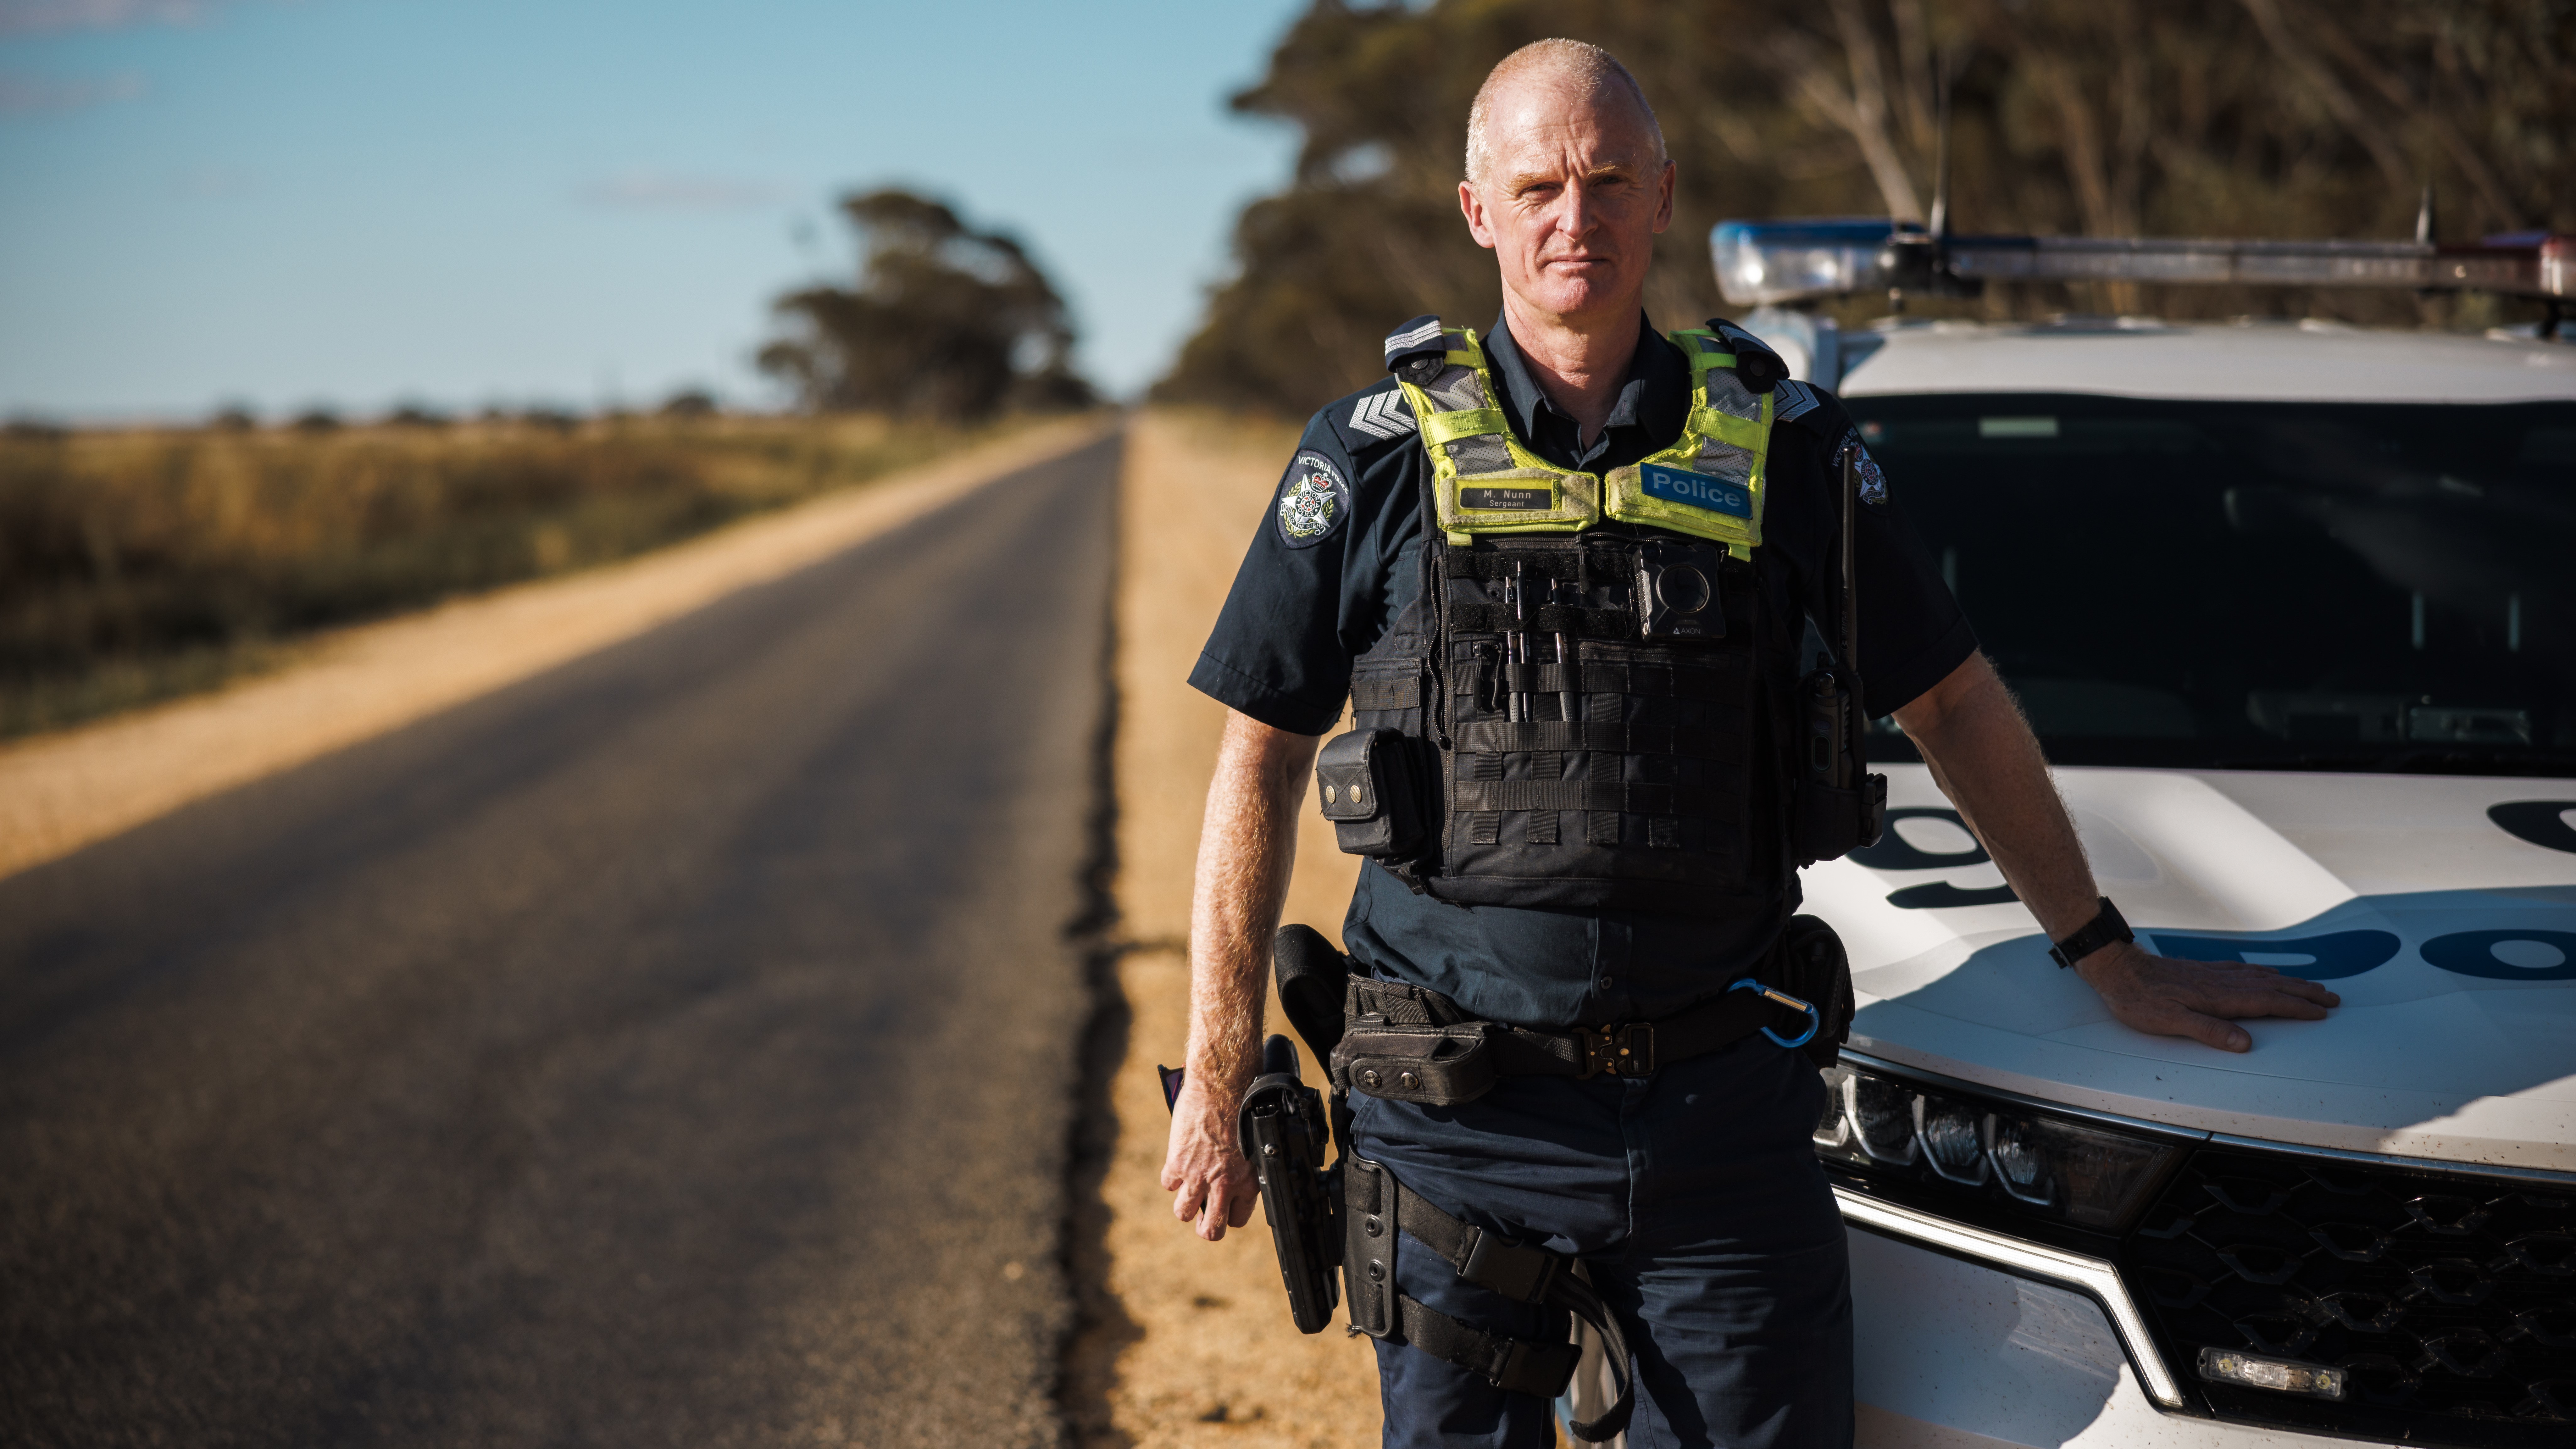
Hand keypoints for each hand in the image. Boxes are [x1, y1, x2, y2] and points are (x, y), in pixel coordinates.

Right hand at [1158, 1072, 1258, 1241]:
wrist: (1222, 1084)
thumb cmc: (1243, 1107)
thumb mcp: (1252, 1144)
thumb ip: (1242, 1167)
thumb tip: (1234, 1178)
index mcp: (1249, 1180)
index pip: (1238, 1219)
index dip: (1229, 1213)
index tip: (1224, 1206)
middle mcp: (1224, 1184)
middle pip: (1212, 1230)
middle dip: (1205, 1227)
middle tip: (1202, 1217)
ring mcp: (1199, 1176)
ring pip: (1183, 1213)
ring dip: (1184, 1205)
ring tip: (1187, 1190)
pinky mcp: (1177, 1163)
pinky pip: (1168, 1184)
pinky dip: (1171, 1176)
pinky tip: (1179, 1162)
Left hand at [2074, 940, 2339, 1051]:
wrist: (2116, 969)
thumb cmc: (2138, 999)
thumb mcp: (2168, 1022)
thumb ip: (2207, 1031)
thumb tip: (2245, 1044)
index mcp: (2218, 997)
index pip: (2268, 1002)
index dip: (2297, 1007)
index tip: (2323, 1011)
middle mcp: (2221, 982)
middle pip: (2272, 987)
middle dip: (2304, 993)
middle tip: (2333, 997)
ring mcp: (2213, 974)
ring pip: (2261, 977)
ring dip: (2289, 982)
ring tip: (2311, 986)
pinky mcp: (2202, 971)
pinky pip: (2243, 971)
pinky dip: (2263, 974)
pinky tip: (2267, 974)